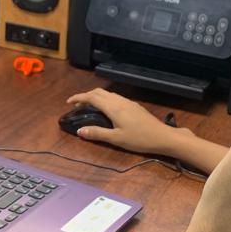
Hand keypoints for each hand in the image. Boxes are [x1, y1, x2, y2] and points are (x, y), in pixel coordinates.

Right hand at [66, 89, 181, 154]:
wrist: (162, 136)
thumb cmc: (139, 139)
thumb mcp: (116, 139)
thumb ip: (97, 134)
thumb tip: (79, 131)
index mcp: (113, 107)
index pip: (92, 97)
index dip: (78, 98)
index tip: (68, 102)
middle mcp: (119, 101)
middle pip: (99, 92)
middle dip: (86, 95)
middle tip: (77, 105)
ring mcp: (128, 102)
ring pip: (108, 94)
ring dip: (96, 96)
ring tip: (89, 107)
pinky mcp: (134, 106)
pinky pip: (115, 97)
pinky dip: (105, 99)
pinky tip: (106, 109)